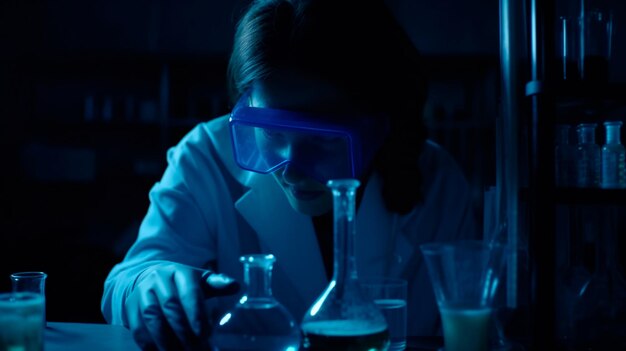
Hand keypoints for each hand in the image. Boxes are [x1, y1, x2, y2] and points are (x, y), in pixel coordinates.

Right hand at [124, 263, 239, 350]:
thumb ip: (217, 284)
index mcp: (179, 272)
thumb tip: (235, 285)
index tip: (203, 333)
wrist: (149, 279)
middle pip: (170, 306)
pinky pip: (137, 328)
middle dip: (183, 330)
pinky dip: (149, 344)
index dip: (196, 313)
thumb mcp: (200, 281)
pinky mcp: (130, 307)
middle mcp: (158, 279)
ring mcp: (142, 292)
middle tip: (195, 347)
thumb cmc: (182, 284)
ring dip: (166, 339)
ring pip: (152, 318)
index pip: (189, 291)